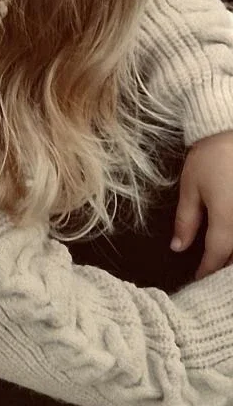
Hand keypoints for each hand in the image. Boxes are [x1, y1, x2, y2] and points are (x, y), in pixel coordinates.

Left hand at [171, 130, 232, 278]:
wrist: (231, 127)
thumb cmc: (211, 155)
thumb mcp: (191, 188)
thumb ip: (186, 221)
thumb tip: (178, 248)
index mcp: (228, 220)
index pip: (218, 256)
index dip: (207, 270)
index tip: (198, 278)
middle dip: (227, 267)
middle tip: (214, 274)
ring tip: (225, 260)